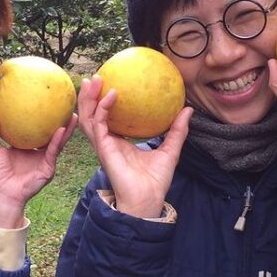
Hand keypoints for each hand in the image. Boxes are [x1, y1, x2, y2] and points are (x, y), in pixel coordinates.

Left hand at [0, 105, 76, 228]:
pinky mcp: (48, 168)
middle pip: (49, 133)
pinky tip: (61, 129)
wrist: (2, 194)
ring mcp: (44, 160)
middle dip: (58, 120)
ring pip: (57, 141)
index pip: (34, 130)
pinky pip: (53, 151)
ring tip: (73, 115)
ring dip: (66, 129)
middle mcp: (36, 153)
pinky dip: (57, 140)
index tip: (44, 102)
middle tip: (64, 104)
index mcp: (24, 147)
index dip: (40, 118)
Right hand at [77, 75, 192, 217]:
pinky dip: (103, 108)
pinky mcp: (104, 148)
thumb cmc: (156, 181)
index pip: (105, 119)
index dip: (103, 102)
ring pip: (88, 118)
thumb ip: (177, 130)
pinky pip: (99, 125)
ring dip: (88, 98)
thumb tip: (188, 109)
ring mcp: (103, 145)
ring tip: (93, 80)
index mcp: (118, 143)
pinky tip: (112, 95)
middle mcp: (107, 142)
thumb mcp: (170, 150)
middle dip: (89, 96)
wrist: (148, 199)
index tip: (108, 84)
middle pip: (91, 115)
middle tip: (95, 77)